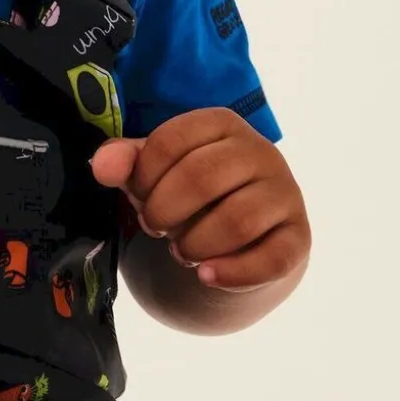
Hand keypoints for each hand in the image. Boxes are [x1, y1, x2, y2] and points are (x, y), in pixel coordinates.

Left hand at [91, 109, 308, 291]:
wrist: (242, 240)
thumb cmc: (193, 197)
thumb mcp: (156, 175)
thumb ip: (127, 164)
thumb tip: (101, 165)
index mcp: (222, 124)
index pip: (172, 141)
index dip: (143, 178)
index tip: (138, 198)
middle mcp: (260, 151)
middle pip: (202, 177)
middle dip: (165, 212)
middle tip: (156, 229)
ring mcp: (285, 193)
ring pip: (237, 220)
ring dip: (195, 245)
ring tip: (182, 251)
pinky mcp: (298, 237)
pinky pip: (271, 259)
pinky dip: (232, 273)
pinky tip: (206, 276)